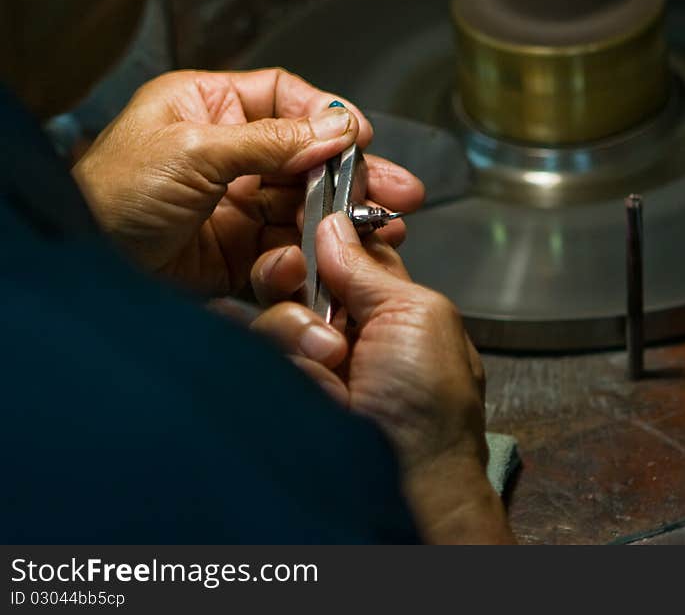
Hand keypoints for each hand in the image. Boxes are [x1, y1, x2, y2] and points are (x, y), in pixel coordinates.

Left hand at [72, 69, 423, 295]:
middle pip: (307, 157)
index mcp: (210, 107)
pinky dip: (313, 252)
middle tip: (400, 193)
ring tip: (382, 228)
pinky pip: (287, 246)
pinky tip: (335, 255)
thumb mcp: (194, 150)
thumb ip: (270, 141)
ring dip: (342, 217)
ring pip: (304, 204)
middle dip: (354, 175)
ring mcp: (235, 202)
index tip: (362, 138)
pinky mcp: (238, 250)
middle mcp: (228, 152)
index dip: (327, 115)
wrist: (83, 263)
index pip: (285, 98)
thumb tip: (337, 128)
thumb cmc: (113, 191)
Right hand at [250, 212, 514, 544]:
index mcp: (385, 303)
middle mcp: (341, 326)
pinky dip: (275, 351)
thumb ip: (370, 268)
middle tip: (296, 274)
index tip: (305, 209)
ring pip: (270, 310)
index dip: (323, 230)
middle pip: (294, 274)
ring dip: (296, 328)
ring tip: (332, 362)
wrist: (407, 476)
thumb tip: (332, 224)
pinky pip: (250, 348)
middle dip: (291, 270)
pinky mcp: (278, 384)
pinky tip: (308, 372)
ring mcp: (306, 358)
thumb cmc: (431, 401)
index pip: (341, 251)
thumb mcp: (417, 314)